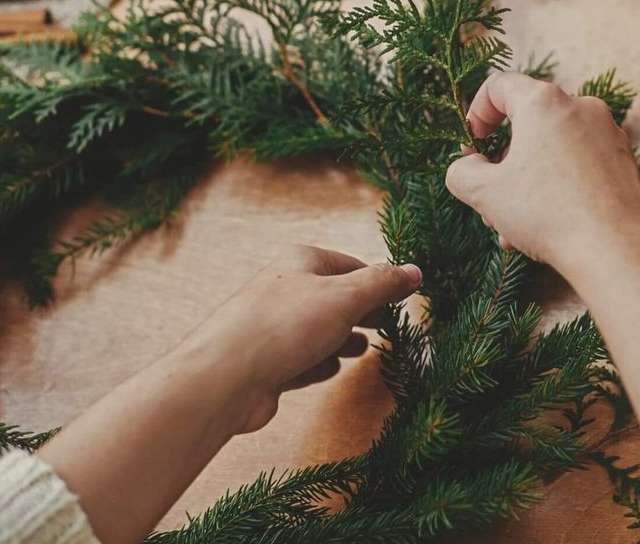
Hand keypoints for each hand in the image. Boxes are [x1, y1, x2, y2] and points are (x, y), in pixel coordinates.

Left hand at [171, 245, 421, 434]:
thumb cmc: (283, 326)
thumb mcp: (344, 297)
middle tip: (389, 322)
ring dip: (342, 338)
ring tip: (364, 347)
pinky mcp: (268, 364)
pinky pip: (302, 359)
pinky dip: (320, 362)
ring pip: (318, 330)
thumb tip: (415, 271)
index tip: (404, 296)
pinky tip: (333, 368)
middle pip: (334, 297)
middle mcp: (286, 290)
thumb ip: (382, 284)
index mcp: (301, 263)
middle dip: (362, 310)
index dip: (379, 280)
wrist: (225, 378)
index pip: (351, 265)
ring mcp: (275, 329)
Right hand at [445, 71, 639, 279]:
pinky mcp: (626, 163)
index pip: (499, 87)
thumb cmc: (548, 214)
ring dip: (528, 184)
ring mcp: (609, 135)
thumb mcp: (484, 193)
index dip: (475, 114)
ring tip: (514, 228)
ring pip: (554, 151)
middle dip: (503, 164)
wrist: (617, 252)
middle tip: (490, 199)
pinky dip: (559, 190)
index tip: (471, 148)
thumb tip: (467, 167)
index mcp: (544, 102)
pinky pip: (580, 167)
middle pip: (528, 125)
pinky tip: (547, 229)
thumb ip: (462, 172)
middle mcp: (581, 108)